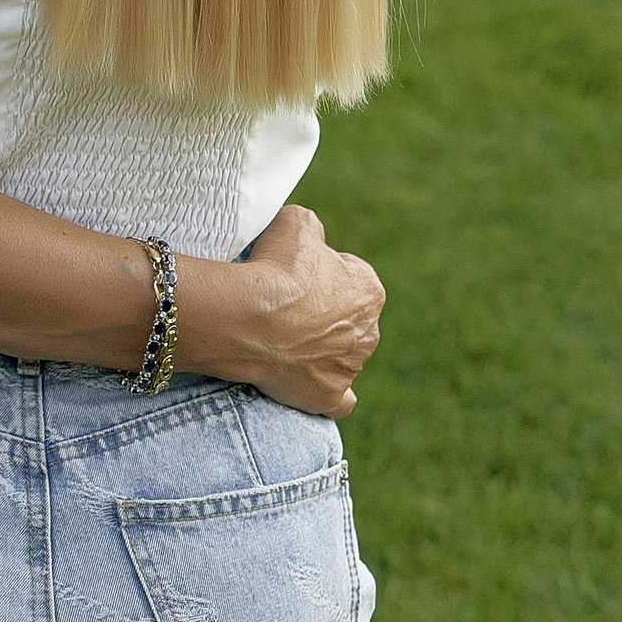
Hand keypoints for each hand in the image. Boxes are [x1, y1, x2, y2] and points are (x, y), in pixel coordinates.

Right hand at [188, 204, 382, 417]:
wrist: (251, 319)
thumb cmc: (276, 269)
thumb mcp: (297, 222)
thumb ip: (312, 228)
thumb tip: (309, 237)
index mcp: (369, 291)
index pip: (350, 275)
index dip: (318, 270)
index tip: (292, 271)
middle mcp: (369, 333)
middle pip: (347, 318)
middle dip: (321, 311)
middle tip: (283, 304)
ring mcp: (350, 369)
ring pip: (340, 355)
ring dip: (317, 347)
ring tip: (278, 335)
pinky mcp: (330, 397)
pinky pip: (338, 398)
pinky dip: (326, 389)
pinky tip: (308, 378)